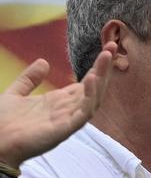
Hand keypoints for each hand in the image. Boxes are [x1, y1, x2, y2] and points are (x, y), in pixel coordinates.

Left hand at [0, 42, 115, 166]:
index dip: (96, 67)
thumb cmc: (2, 123)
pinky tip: (91, 80)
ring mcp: (68, 120)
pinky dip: (90, 97)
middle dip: (104, 68)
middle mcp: (67, 110)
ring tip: (106, 58)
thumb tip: (43, 61)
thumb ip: (30, 79)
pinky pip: (83, 113)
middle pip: (93, 88)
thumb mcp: (15, 93)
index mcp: (58, 102)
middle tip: (113, 48)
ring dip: (101, 78)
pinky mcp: (65, 129)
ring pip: (93, 98)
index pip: (84, 83)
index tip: (106, 48)